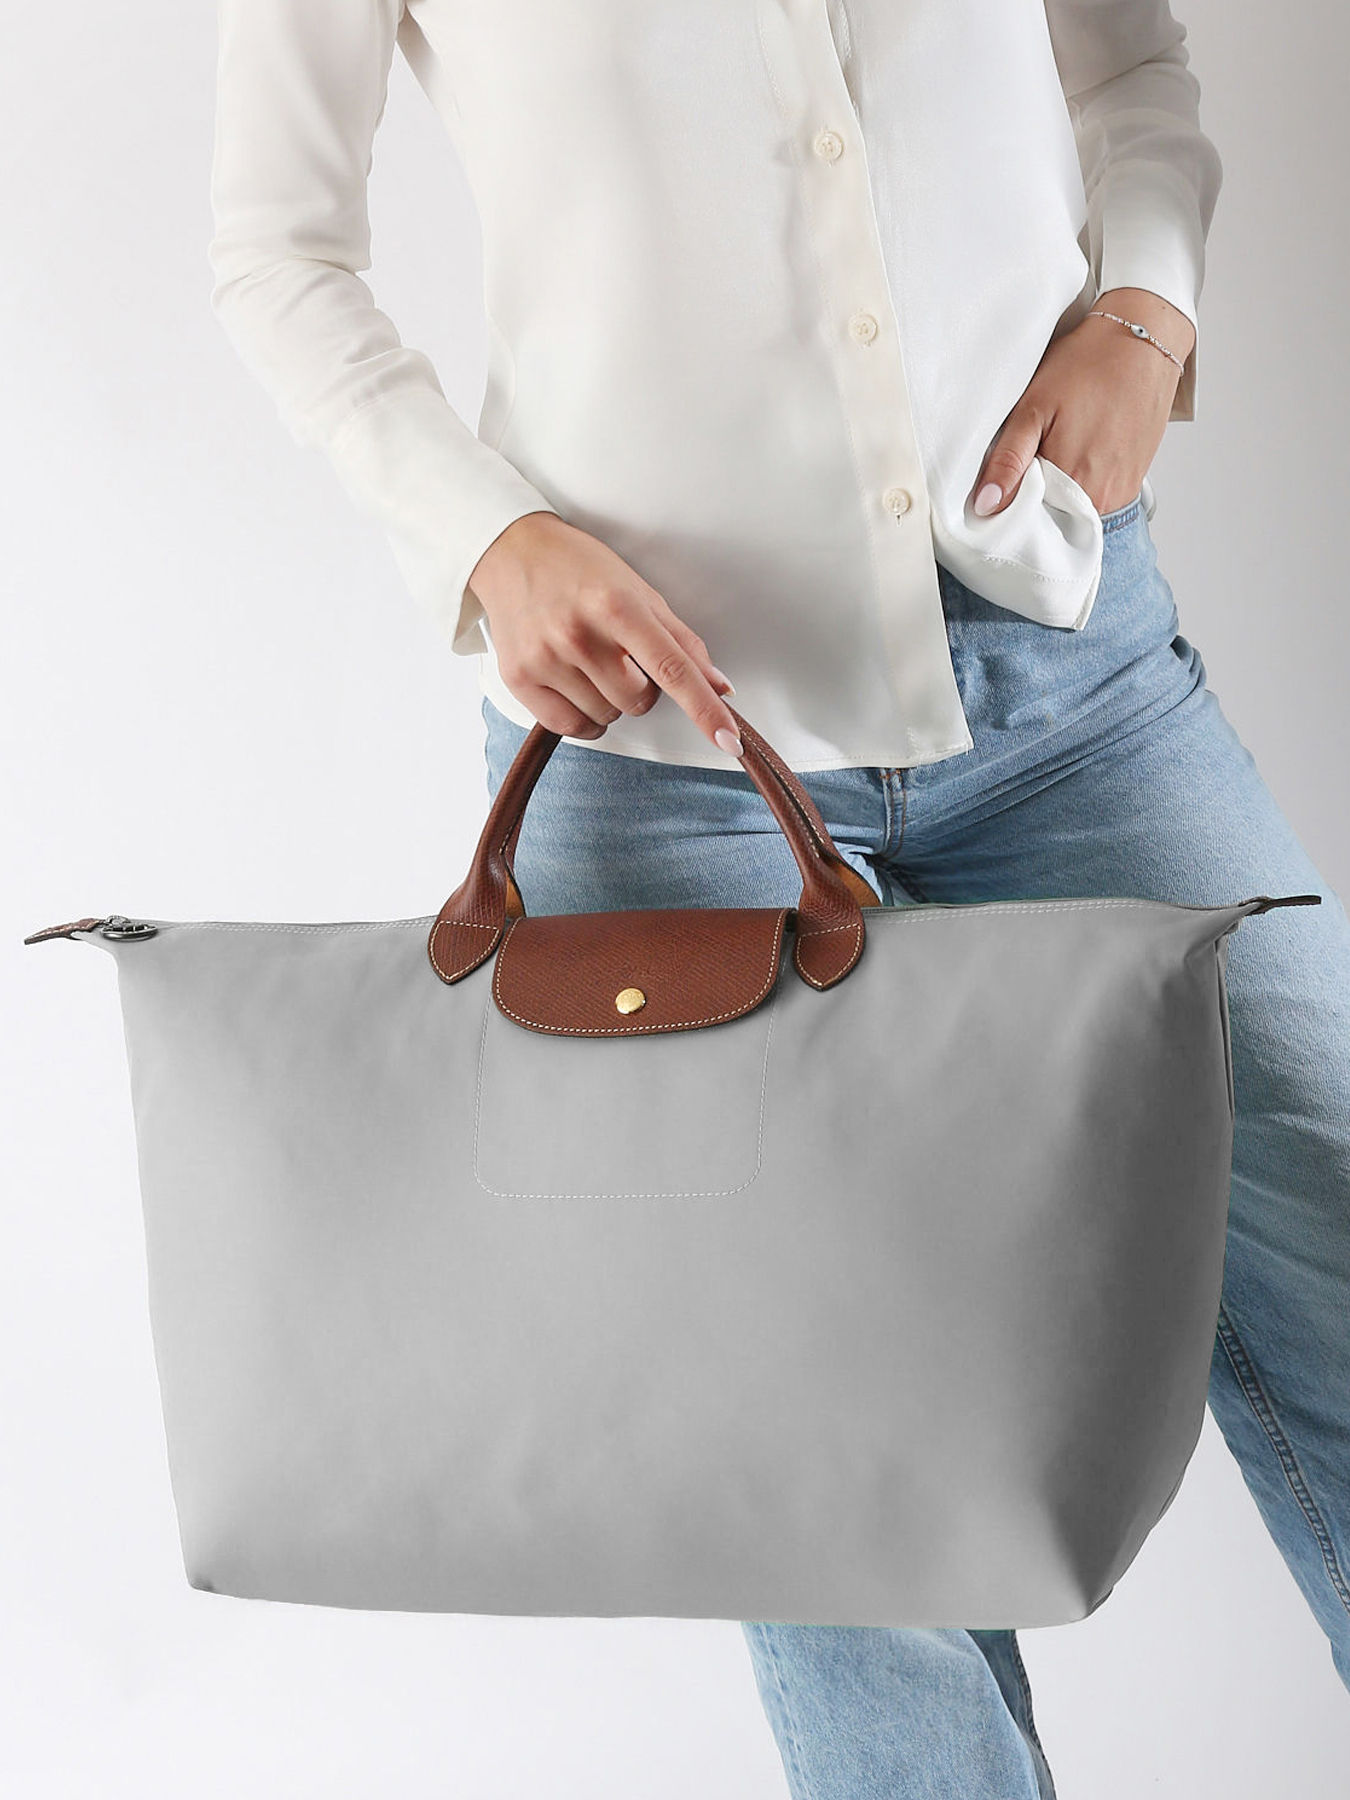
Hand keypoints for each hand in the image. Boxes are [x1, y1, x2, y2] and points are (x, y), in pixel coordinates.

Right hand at [467, 511, 742, 755]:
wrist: (510, 551)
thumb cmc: (580, 569)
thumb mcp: (638, 591)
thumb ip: (681, 641)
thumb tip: (720, 686)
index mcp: (617, 605)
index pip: (673, 669)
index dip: (705, 709)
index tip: (729, 740)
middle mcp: (579, 633)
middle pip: (638, 702)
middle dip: (639, 687)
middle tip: (619, 655)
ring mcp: (545, 657)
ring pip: (606, 718)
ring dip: (609, 701)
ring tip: (590, 663)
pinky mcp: (519, 677)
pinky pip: (571, 728)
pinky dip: (583, 718)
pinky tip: (576, 687)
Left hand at [968, 288, 1195, 519]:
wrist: (1142, 342)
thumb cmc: (1088, 366)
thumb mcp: (1033, 408)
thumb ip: (1008, 460)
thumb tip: (986, 505)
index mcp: (1069, 484)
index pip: (1029, 522)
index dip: (1012, 506)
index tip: (1006, 484)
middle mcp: (1100, 497)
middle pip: (1053, 519)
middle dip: (1035, 501)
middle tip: (1032, 460)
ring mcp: (1120, 492)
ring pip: (1075, 511)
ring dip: (1059, 493)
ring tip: (1059, 451)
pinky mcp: (1134, 482)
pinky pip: (1099, 500)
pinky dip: (1083, 486)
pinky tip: (1080, 454)